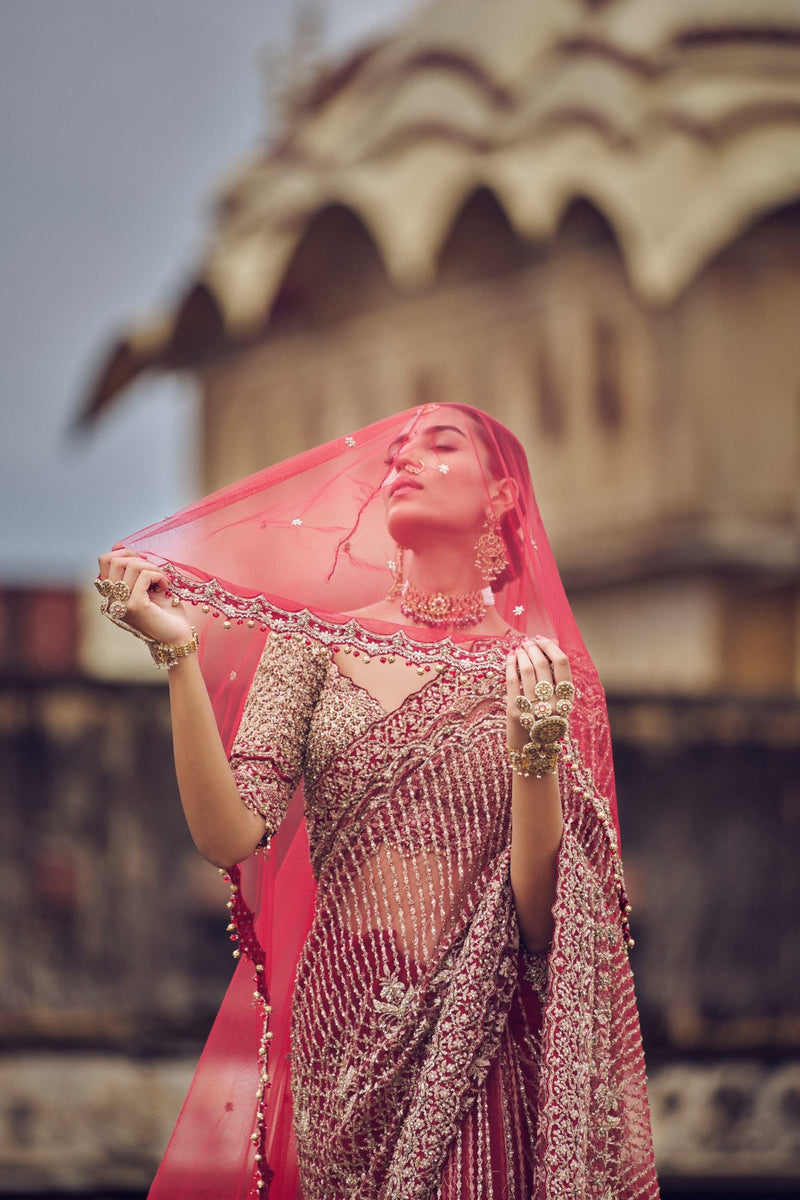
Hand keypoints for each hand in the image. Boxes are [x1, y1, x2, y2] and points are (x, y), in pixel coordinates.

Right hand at [97, 547, 192, 646]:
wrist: (178, 636)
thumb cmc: (165, 612)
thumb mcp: (147, 585)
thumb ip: (134, 568)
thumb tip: (118, 544)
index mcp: (112, 594)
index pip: (104, 560)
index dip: (124, 553)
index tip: (143, 561)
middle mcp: (112, 600)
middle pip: (114, 560)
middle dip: (138, 558)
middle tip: (155, 571)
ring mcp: (121, 603)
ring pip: (130, 566)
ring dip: (151, 567)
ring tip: (161, 580)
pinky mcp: (135, 606)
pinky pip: (144, 576)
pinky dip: (158, 575)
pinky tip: (165, 586)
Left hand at [505, 635, 571, 752]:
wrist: (533, 756)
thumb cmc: (546, 723)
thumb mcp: (558, 703)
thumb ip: (556, 678)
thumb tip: (551, 643)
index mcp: (566, 700)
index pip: (562, 664)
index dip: (550, 647)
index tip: (541, 639)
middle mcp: (552, 704)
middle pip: (543, 665)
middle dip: (533, 649)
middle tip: (527, 642)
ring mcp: (533, 709)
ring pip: (527, 671)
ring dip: (522, 655)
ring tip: (519, 648)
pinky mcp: (515, 713)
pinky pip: (512, 682)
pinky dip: (510, 666)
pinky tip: (510, 658)